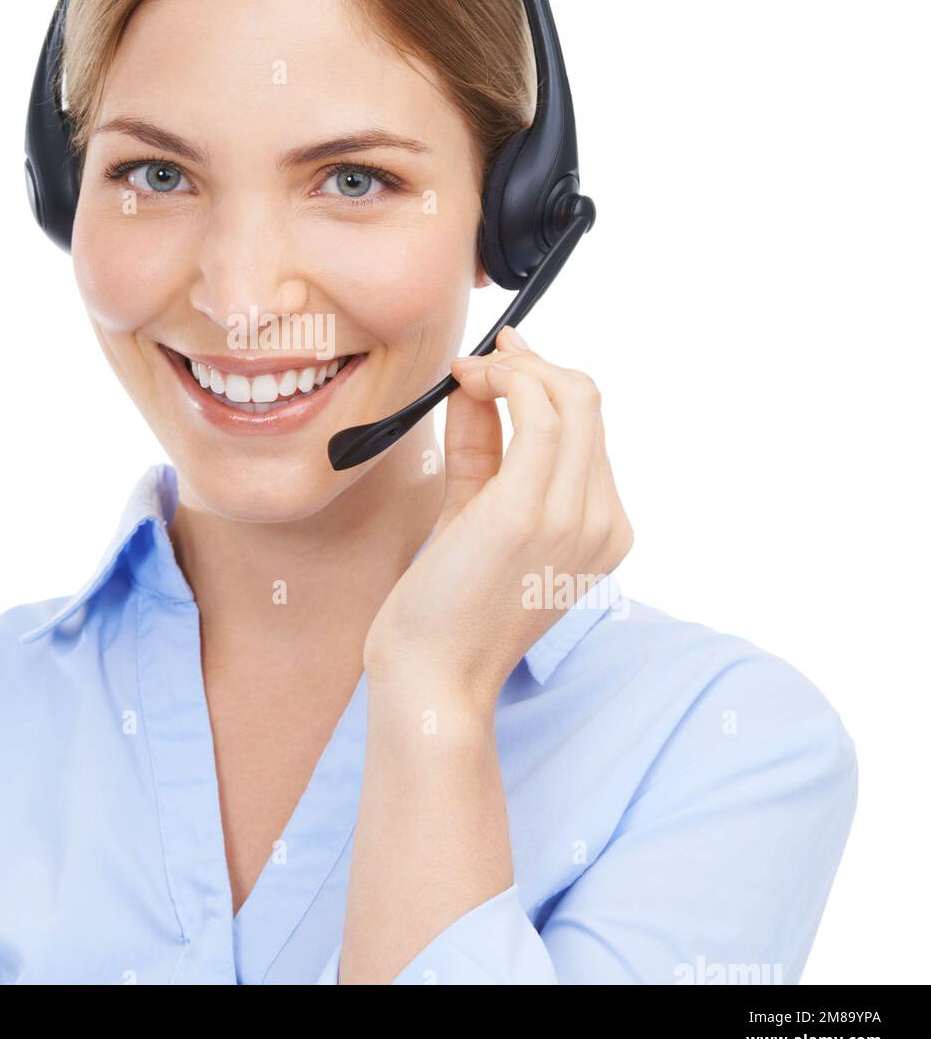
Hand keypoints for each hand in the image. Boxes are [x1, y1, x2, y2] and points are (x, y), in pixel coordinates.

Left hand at [363, 326, 633, 710]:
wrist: (434, 678)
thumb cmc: (447, 606)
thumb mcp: (476, 514)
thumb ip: (485, 450)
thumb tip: (477, 386)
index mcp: (603, 530)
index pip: (590, 429)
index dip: (546, 382)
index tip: (501, 361)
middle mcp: (604, 523)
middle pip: (589, 403)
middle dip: (533, 366)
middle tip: (482, 359)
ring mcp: (575, 518)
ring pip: (572, 398)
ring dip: (515, 368)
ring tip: (467, 372)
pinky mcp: (532, 511)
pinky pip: (538, 414)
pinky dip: (505, 381)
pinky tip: (470, 381)